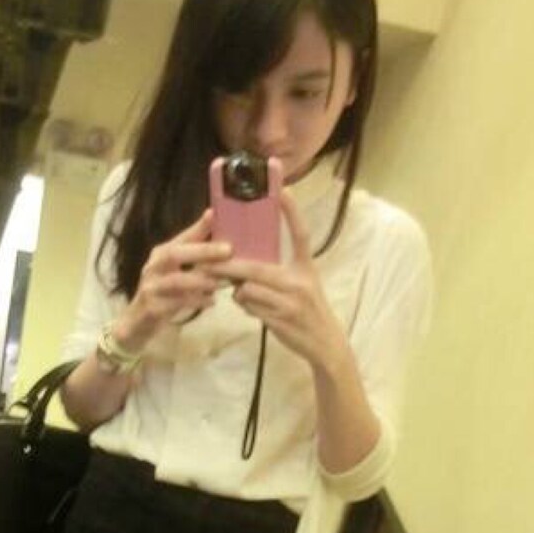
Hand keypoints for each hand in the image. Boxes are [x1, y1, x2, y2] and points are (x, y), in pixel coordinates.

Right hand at [119, 210, 232, 347]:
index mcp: (161, 254)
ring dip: (200, 280)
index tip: (213, 215)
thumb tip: (215, 230)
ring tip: (220, 282)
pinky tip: (211, 302)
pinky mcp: (151, 308)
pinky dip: (195, 301)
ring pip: (175, 280)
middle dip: (203, 251)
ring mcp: (150, 287)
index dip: (197, 227)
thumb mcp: (178, 272)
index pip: (180, 238)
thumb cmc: (163, 294)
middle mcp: (153, 267)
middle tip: (228, 250)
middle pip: (175, 254)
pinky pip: (175, 303)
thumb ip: (195, 255)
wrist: (137, 323)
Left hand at [210, 191, 346, 371]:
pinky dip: (246, 306)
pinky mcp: (281, 320)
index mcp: (306, 267)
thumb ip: (282, 271)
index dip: (292, 212)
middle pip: (256, 267)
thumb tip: (247, 266)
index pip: (300, 234)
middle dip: (229, 266)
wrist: (324, 343)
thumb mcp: (304, 284)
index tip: (283, 189)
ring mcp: (290, 302)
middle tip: (209, 262)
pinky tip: (251, 308)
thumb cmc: (309, 310)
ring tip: (240, 294)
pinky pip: (251, 308)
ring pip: (248, 290)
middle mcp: (300, 281)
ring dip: (239, 292)